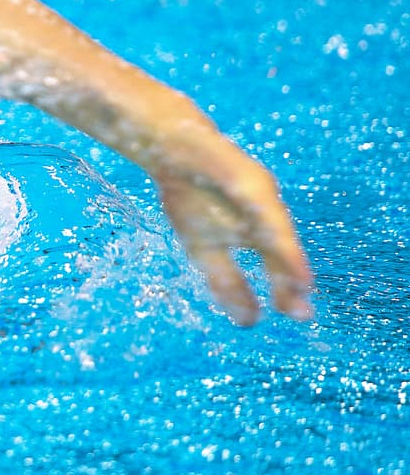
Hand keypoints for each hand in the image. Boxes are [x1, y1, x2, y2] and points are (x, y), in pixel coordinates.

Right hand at [156, 145, 313, 324]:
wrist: (173, 151)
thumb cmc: (194, 197)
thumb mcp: (206, 250)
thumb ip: (228, 283)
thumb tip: (248, 323)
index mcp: (255, 235)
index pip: (275, 268)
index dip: (284, 292)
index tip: (297, 317)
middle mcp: (262, 217)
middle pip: (281, 250)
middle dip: (290, 278)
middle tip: (301, 312)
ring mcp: (256, 196)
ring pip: (276, 228)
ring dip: (287, 255)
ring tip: (300, 282)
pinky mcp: (245, 180)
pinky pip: (256, 203)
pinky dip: (265, 222)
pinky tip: (271, 236)